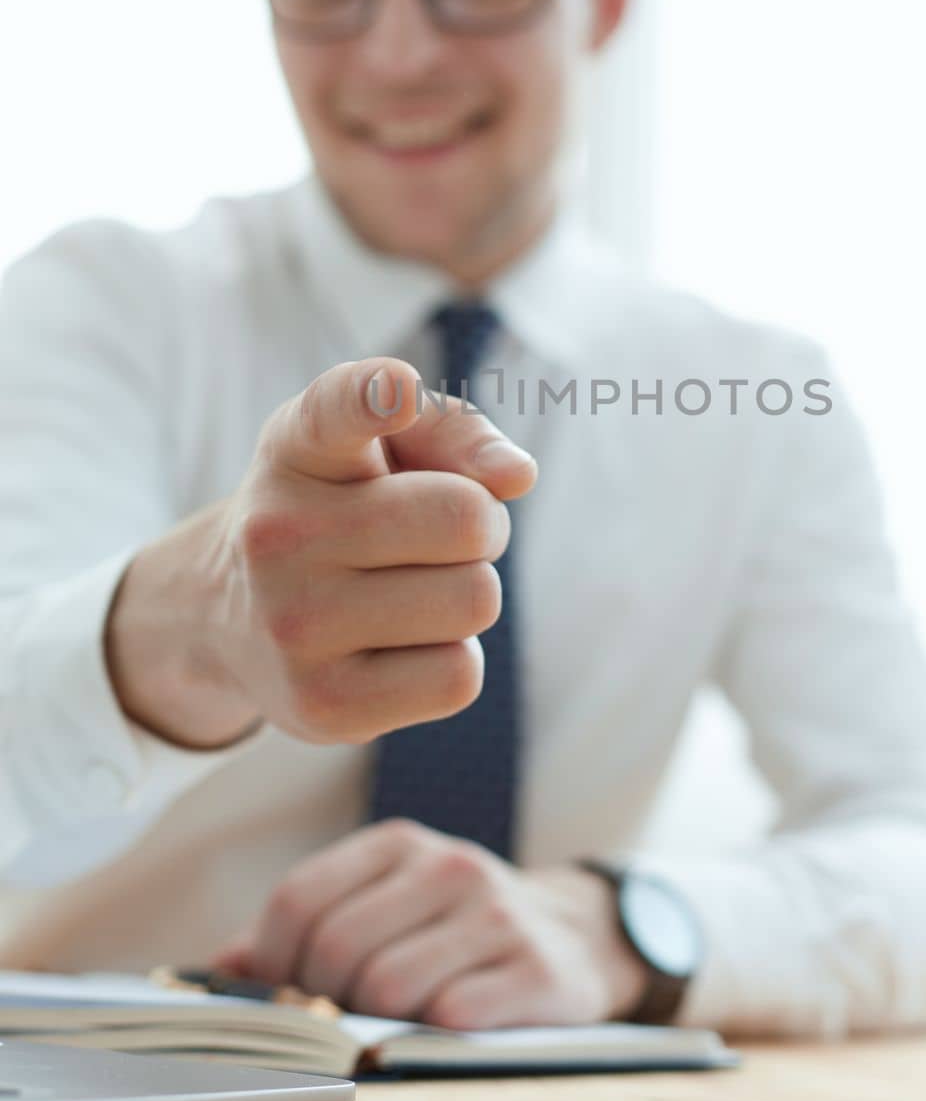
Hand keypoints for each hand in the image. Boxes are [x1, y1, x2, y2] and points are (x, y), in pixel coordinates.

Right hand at [105, 357, 536, 747]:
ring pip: (475, 600)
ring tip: (412, 591)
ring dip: (467, 594)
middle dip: (481, 526)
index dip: (374, 397)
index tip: (396, 394)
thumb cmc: (347, 507)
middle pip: (469, 520)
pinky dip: (452, 659)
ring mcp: (294, 624)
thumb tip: (516, 475)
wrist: (235, 614)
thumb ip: (459, 432)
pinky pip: (459, 677)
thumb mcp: (384, 445)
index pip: (335, 409)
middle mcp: (280, 531)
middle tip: (435, 539)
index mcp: (300, 446)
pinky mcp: (323, 707)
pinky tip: (399, 647)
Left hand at [211, 820, 649, 1028]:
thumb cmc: (452, 927)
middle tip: (340, 1016)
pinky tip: (444, 1023)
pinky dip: (431, 1034)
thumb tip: (220, 970)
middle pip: (338, 949)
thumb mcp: (382, 903)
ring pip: (388, 988)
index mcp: (398, 843)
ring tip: (396, 1017)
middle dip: (323, 1000)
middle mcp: (449, 866)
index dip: (272, 962)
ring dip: (378, 1022)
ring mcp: (496, 915)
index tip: (283, 995)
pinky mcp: (536, 969)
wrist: (574, 935)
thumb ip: (303, 929)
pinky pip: (449, 1017)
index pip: (300, 899)